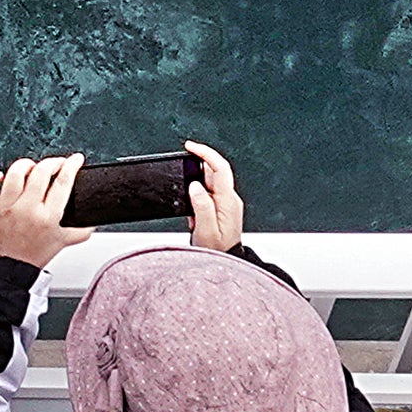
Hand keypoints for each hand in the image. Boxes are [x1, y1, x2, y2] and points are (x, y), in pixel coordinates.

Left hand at [0, 153, 79, 269]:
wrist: (10, 268)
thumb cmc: (34, 254)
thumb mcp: (63, 241)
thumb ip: (81, 230)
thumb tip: (94, 221)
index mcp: (48, 217)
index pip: (63, 183)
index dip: (72, 166)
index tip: (75, 160)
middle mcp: (28, 209)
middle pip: (41, 172)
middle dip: (52, 163)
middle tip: (56, 164)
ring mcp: (7, 208)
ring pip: (15, 174)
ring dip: (25, 165)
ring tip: (31, 167)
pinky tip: (0, 176)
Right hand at [182, 142, 248, 258]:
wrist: (228, 264)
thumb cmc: (218, 252)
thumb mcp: (206, 231)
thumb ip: (201, 206)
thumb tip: (195, 185)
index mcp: (228, 201)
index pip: (220, 168)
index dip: (205, 153)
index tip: (190, 147)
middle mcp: (230, 200)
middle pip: (214, 172)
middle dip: (196, 170)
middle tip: (181, 173)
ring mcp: (227, 204)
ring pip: (210, 183)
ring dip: (195, 186)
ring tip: (186, 202)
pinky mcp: (222, 209)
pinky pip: (208, 194)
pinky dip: (197, 197)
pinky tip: (192, 212)